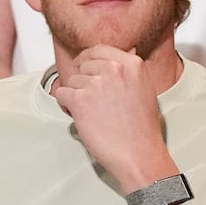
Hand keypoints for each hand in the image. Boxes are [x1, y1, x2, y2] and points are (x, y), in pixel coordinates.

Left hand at [51, 45, 176, 192]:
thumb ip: (129, 71)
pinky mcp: (80, 99)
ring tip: (91, 114)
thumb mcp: (144, 89)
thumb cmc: (142, 129)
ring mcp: (96, 83)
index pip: (98, 50)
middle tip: (91, 101)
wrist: (139, 155)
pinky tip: (80, 118)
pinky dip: (65, 107)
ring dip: (75, 96)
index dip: (88, 62)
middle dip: (82, 81)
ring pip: (71, 81)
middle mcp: (114, 68)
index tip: (85, 71)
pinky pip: (61, 94)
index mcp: (132, 64)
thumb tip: (121, 54)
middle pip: (83, 65)